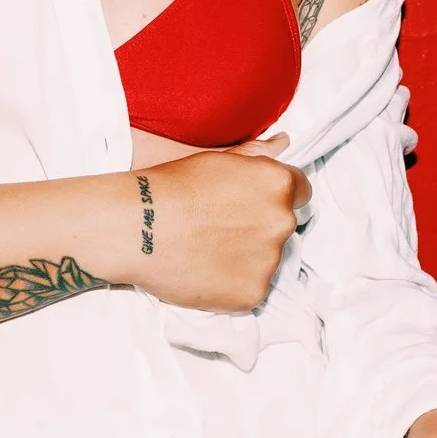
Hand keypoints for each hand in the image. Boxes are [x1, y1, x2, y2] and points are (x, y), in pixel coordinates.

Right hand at [119, 136, 304, 312]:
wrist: (135, 227)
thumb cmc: (169, 186)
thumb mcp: (216, 159)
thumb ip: (256, 155)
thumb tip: (283, 143)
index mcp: (277, 184)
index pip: (300, 190)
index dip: (275, 195)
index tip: (251, 202)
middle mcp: (282, 222)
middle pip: (282, 226)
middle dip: (259, 226)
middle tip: (218, 227)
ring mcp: (268, 262)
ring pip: (266, 260)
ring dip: (246, 257)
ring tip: (205, 249)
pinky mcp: (251, 295)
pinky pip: (249, 288)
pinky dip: (231, 283)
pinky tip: (203, 270)